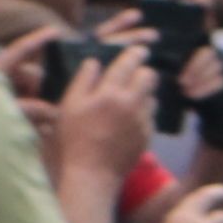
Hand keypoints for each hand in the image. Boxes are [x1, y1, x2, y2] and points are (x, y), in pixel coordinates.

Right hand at [53, 37, 157, 188]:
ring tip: (129, 100)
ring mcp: (143, 121)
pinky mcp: (148, 135)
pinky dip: (143, 113)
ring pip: (152, 97)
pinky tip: (129, 120)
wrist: (92, 173)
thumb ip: (84, 80)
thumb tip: (95, 62)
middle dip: (143, 72)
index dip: (135, 53)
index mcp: (110, 93)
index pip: (128, 63)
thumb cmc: (75, 138)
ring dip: (144, 94)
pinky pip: (150, 116)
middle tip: (134, 75)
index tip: (139, 50)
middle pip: (149, 77)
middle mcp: (131, 104)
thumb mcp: (70, 105)